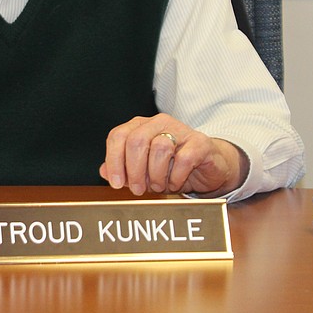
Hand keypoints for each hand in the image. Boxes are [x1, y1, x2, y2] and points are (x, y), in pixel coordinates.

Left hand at [99, 114, 245, 197]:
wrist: (209, 168)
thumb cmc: (172, 168)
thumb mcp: (143, 171)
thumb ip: (122, 169)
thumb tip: (103, 171)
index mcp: (140, 126)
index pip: (118, 136)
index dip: (114, 161)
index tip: (117, 183)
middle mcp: (159, 123)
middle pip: (136, 140)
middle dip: (134, 170)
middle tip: (138, 190)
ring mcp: (181, 130)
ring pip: (160, 147)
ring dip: (156, 174)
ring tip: (159, 186)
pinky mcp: (200, 142)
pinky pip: (184, 158)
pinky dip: (176, 176)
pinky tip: (175, 183)